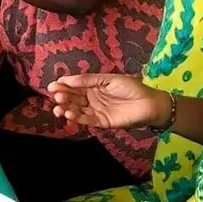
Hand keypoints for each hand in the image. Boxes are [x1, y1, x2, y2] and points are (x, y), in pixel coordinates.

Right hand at [46, 74, 171, 129]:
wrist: (150, 103)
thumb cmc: (131, 87)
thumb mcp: (108, 79)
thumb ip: (88, 80)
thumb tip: (67, 79)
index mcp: (93, 87)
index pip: (74, 87)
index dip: (63, 86)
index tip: (52, 86)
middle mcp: (92, 99)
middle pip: (73, 99)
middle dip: (63, 97)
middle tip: (56, 96)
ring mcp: (96, 111)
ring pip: (77, 110)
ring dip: (66, 109)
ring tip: (59, 108)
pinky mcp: (102, 122)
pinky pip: (87, 120)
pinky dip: (78, 118)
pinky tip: (70, 114)